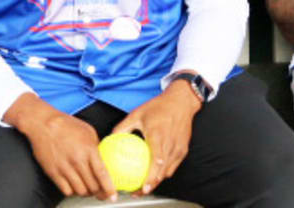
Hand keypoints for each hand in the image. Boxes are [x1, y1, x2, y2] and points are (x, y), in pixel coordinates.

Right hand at [4, 93, 115, 199]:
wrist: (43, 123)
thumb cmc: (66, 125)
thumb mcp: (89, 131)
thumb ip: (97, 148)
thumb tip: (104, 160)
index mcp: (89, 149)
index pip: (102, 174)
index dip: (109, 188)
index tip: (113, 196)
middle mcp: (77, 160)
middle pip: (92, 186)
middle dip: (99, 193)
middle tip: (101, 192)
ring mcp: (64, 167)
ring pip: (80, 191)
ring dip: (86, 193)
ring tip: (88, 189)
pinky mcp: (53, 172)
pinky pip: (66, 190)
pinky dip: (73, 192)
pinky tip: (75, 186)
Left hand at [110, 79, 202, 194]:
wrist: (181, 102)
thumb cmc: (159, 107)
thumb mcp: (137, 114)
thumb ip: (123, 127)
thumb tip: (110, 138)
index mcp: (158, 136)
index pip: (156, 161)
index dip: (151, 177)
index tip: (143, 187)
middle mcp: (170, 144)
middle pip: (162, 172)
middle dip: (151, 186)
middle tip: (139, 192)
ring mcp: (178, 148)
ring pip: (168, 171)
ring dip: (158, 181)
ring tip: (145, 186)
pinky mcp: (183, 150)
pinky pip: (173, 166)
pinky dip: (164, 172)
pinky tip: (155, 174)